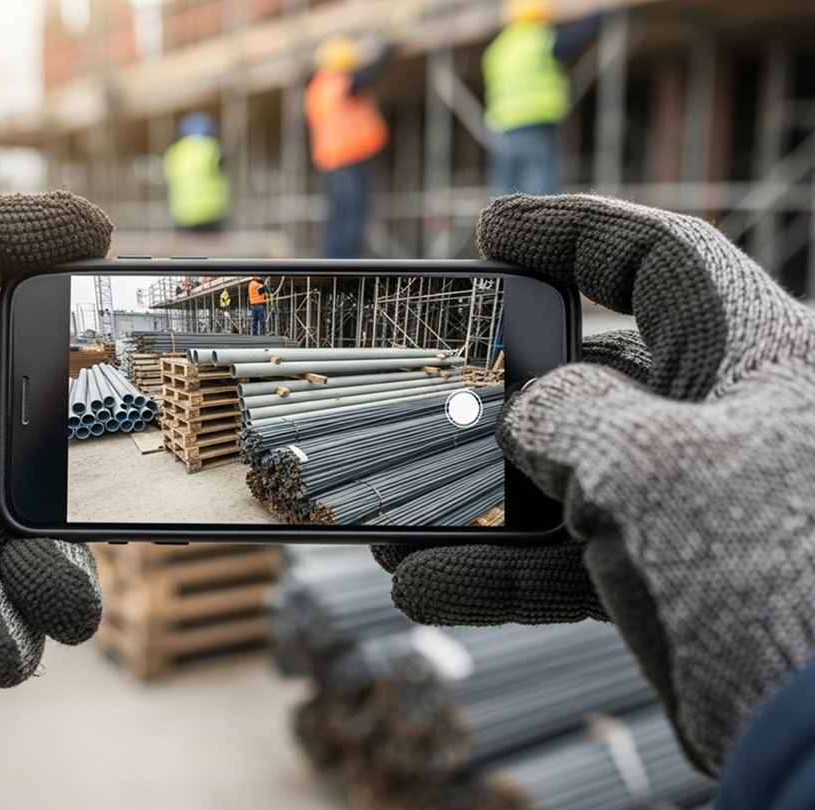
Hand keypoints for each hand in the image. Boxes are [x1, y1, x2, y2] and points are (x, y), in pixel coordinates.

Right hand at [373, 193, 814, 773]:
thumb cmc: (765, 565)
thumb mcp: (639, 461)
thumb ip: (559, 413)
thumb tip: (522, 417)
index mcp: (754, 353)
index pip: (658, 260)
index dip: (572, 232)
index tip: (492, 232)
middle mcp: (730, 416)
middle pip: (591, 378)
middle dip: (494, 401)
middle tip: (420, 404)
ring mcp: (700, 499)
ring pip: (569, 481)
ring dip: (477, 510)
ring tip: (392, 532)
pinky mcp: (676, 574)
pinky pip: (574, 560)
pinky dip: (500, 576)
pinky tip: (424, 589)